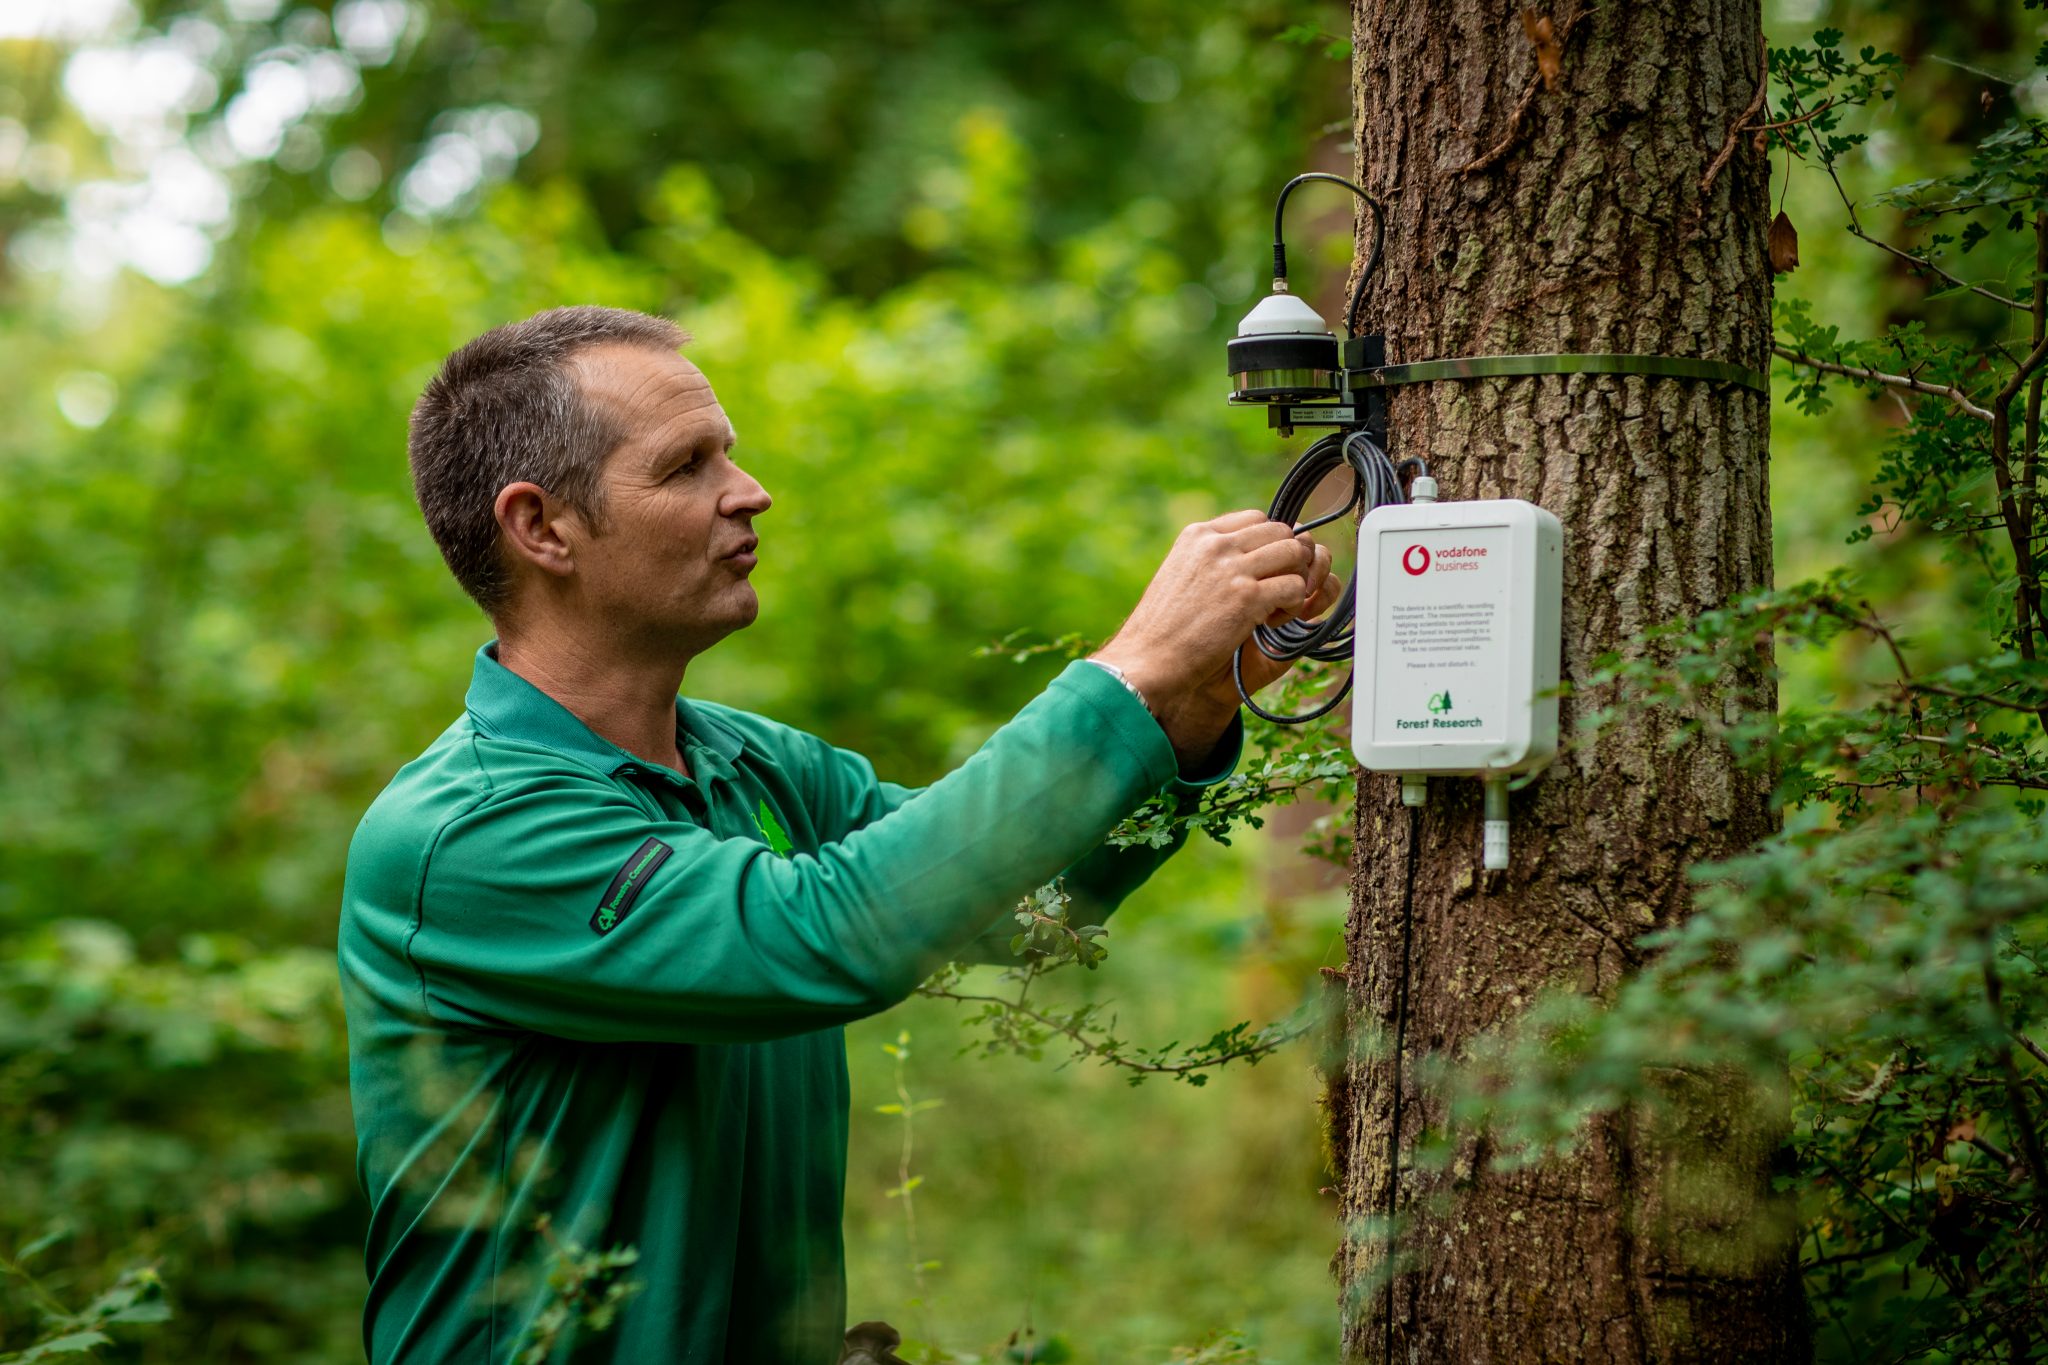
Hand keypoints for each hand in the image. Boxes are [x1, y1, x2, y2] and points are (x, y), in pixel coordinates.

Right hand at [1158, 546, 1340, 760]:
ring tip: (1274, 607)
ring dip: (1294, 581)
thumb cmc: (1162, 627)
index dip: (1269, 546)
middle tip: (1275, 592)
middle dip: (1288, 562)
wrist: (1147, 660)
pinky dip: (1292, 607)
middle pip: (1281, 532)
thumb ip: (1210, 558)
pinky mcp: (1247, 597)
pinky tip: (1270, 624)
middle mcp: (1216, 544)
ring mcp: (1232, 569)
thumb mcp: (1180, 574)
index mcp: (1198, 534)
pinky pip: (1295, 587)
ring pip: (1294, 554)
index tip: (1261, 573)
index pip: (1256, 519)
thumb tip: (1247, 554)